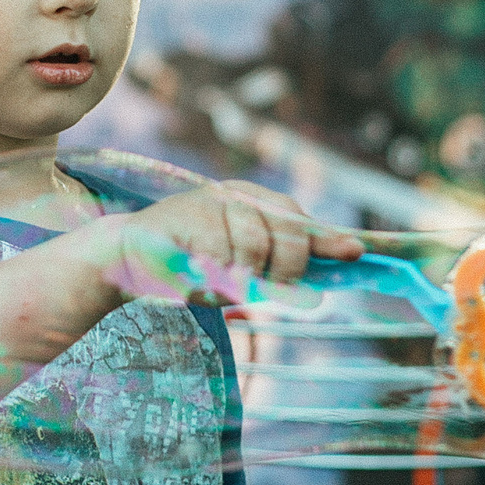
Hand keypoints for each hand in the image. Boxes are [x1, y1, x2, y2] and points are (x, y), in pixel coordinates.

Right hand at [107, 180, 362, 301]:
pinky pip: (222, 256)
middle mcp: (239, 194)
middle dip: (286, 269)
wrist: (129, 256)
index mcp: (255, 202)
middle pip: (289, 234)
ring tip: (221, 282)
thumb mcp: (238, 267)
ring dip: (243, 277)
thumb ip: (276, 271)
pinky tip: (198, 276)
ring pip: (254, 249)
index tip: (355, 252)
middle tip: (266, 289)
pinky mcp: (191, 215)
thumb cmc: (189, 264)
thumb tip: (317, 290)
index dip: (329, 238)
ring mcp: (214, 202)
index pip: (301, 220)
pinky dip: (215, 276)